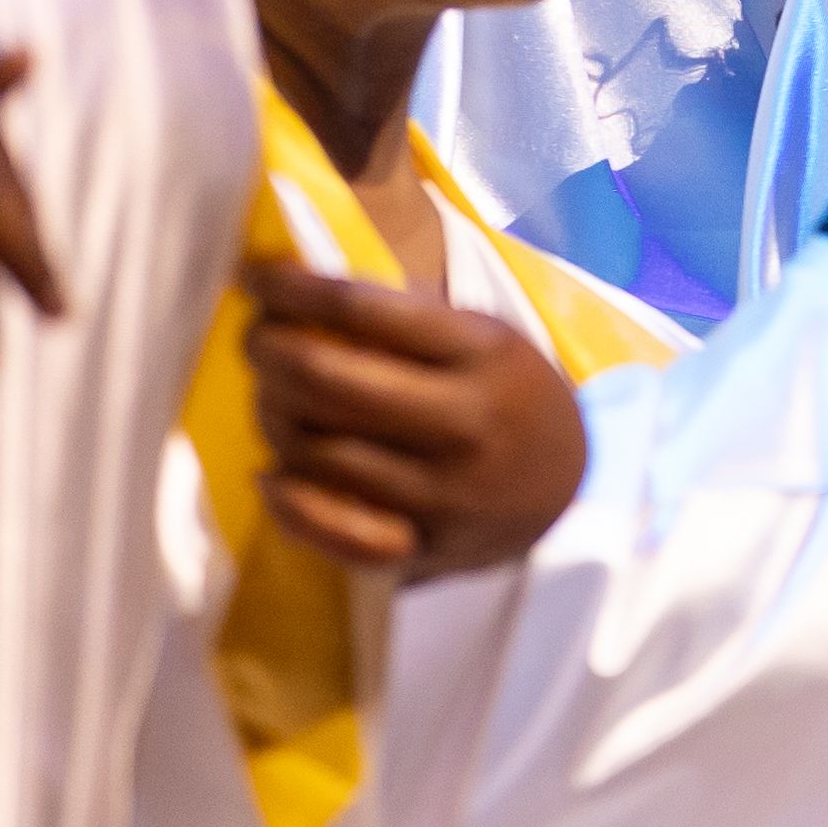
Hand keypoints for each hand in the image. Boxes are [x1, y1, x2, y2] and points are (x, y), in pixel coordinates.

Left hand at [239, 263, 589, 575]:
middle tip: (257, 339)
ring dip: (273, 416)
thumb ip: (403, 314)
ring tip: (274, 398)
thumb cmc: (506, 395)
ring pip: (316, 451)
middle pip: (325, 378)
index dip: (290, 289)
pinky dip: (287, 503)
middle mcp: (465, 423)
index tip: (257, 278)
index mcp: (484, 353)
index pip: (362, 308)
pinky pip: (332, 532)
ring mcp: (444, 494)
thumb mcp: (483, 337)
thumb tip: (292, 288)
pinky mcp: (425, 548)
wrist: (570, 489)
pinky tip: (272, 474)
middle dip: (269, 349)